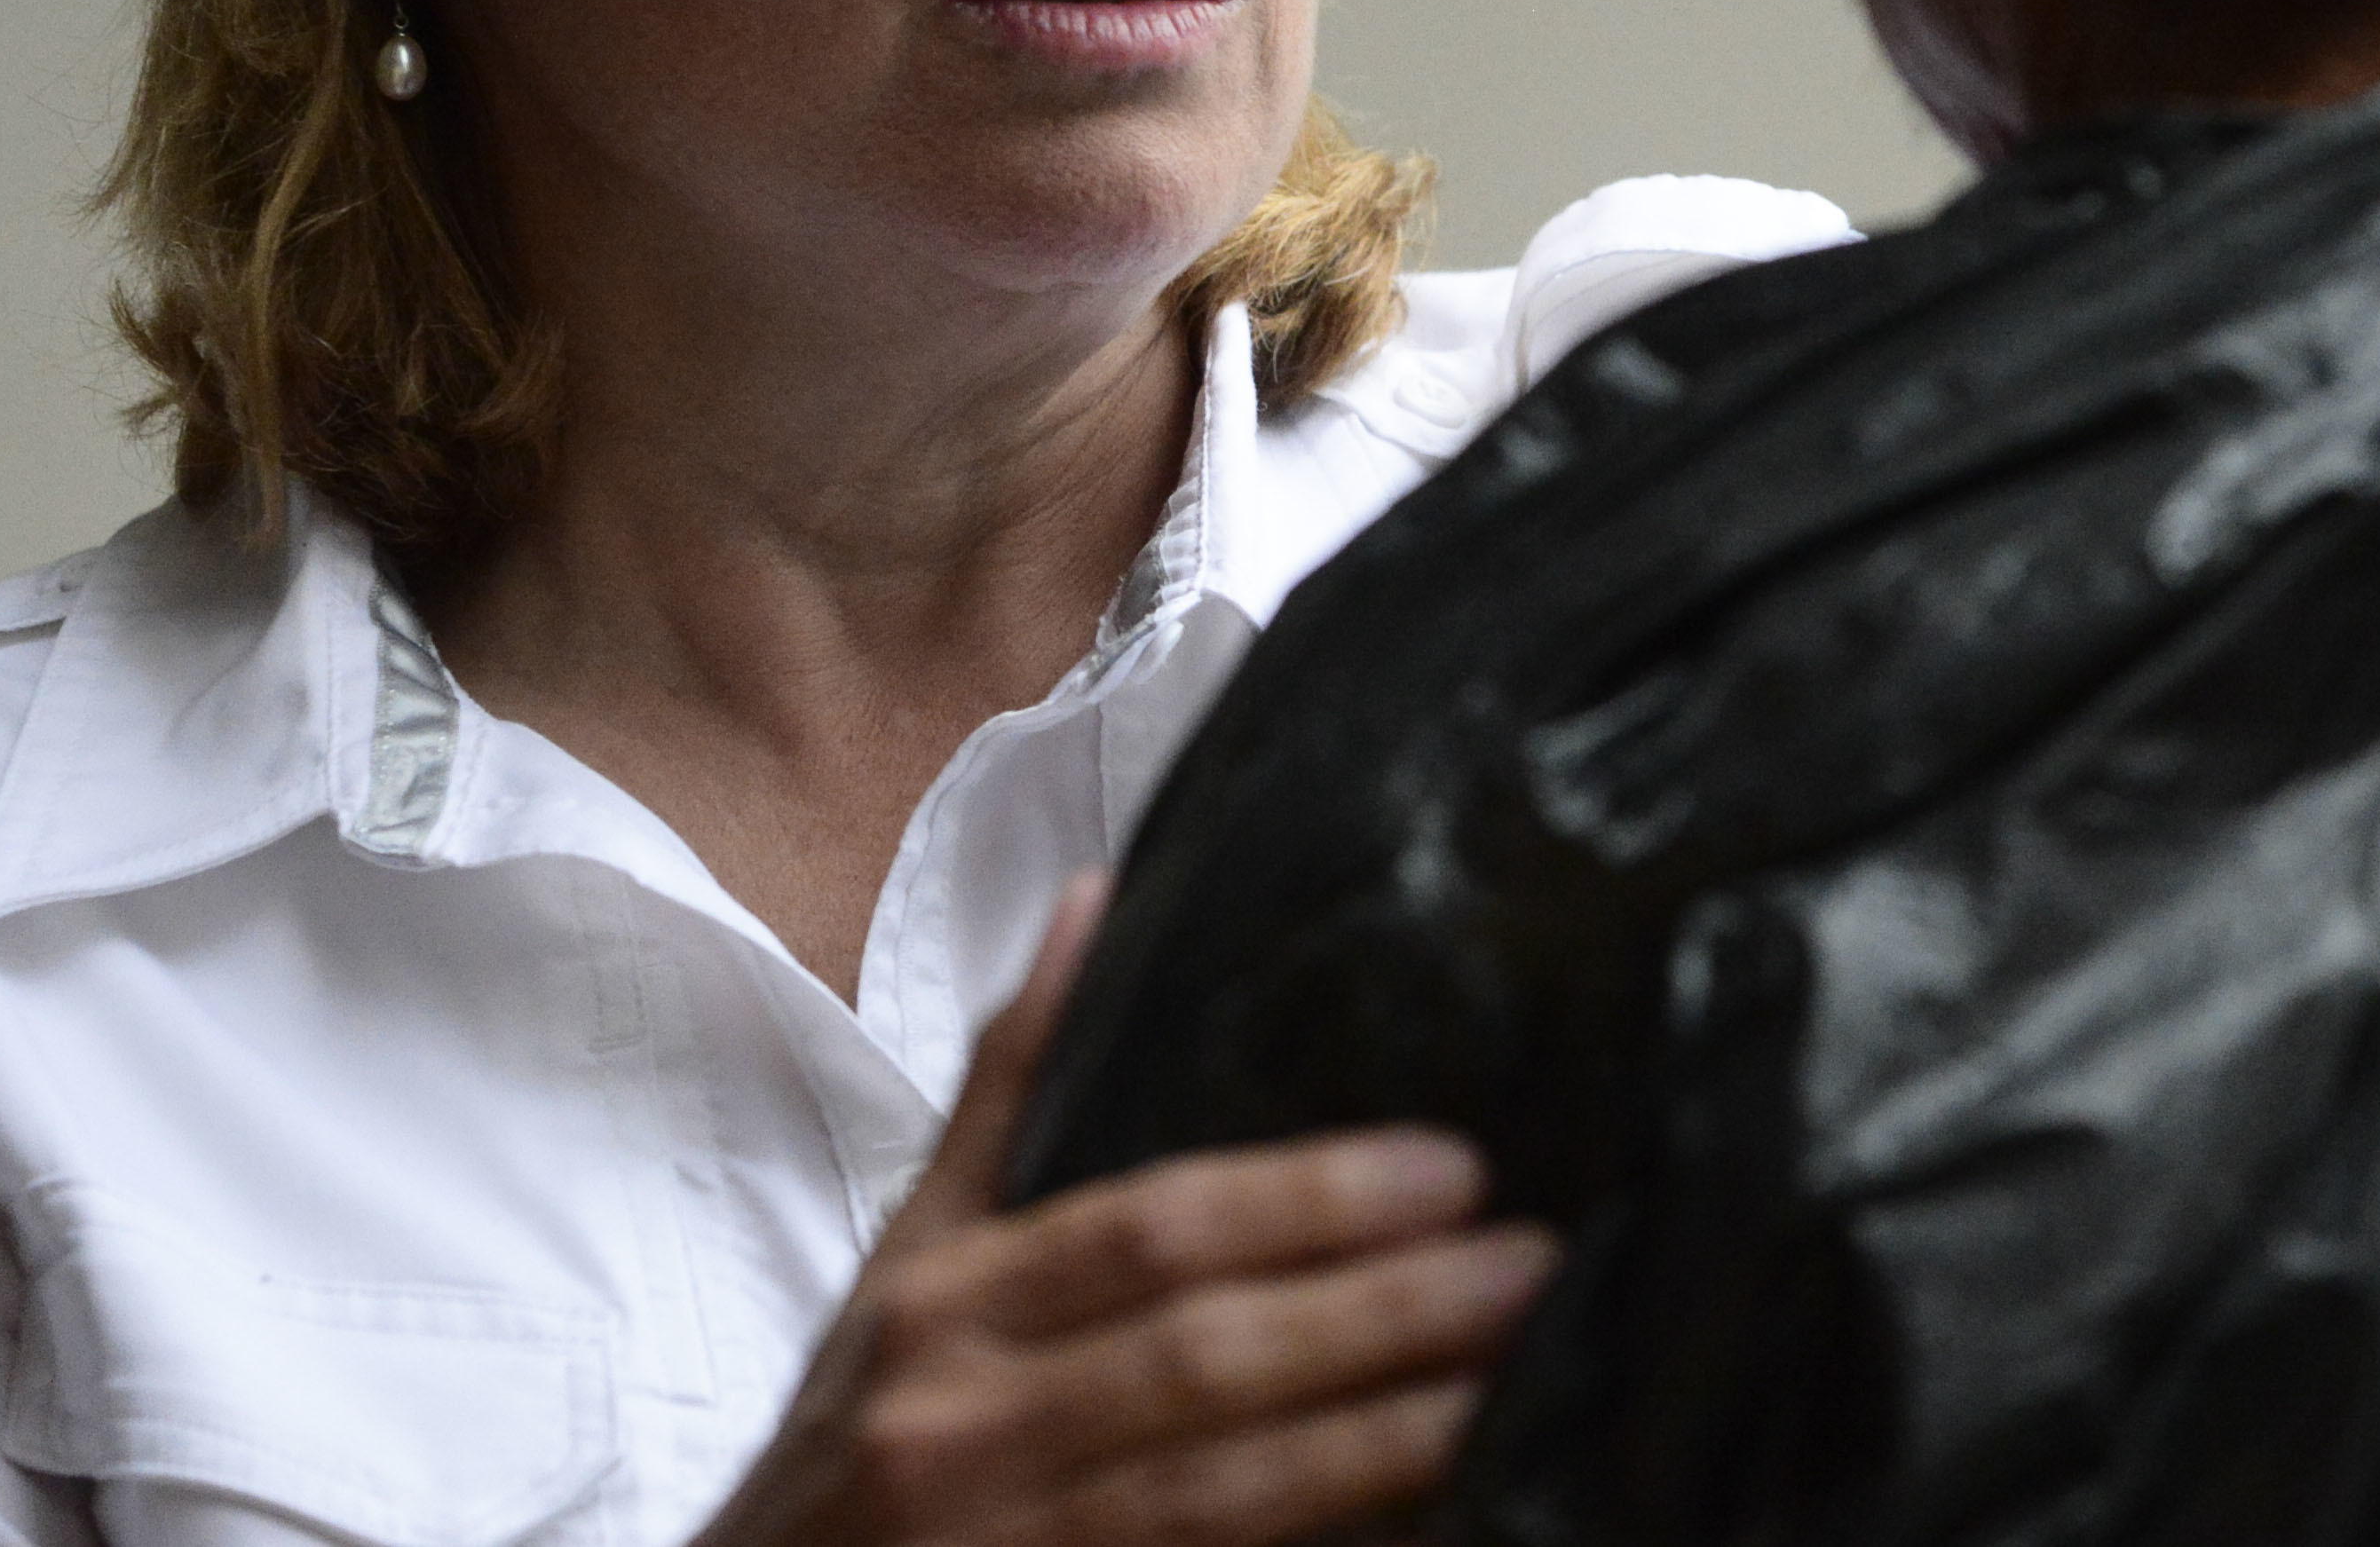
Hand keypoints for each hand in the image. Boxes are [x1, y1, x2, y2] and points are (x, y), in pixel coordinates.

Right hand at [699, 877, 1556, 1546]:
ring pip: (1222, 1496)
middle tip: (1529, 1267)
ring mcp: (1004, 1546)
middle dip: (1382, 1315)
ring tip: (1510, 1385)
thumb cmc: (849, 1435)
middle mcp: (958, 1424)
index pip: (1148, 1232)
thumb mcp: (903, 1257)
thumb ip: (1006, 1086)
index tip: (1451, 1170)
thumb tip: (1089, 897)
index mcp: (940, 1302)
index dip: (1307, 1203)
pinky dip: (1325, 1536)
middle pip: (1202, 1359)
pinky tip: (1431, 1509)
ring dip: (1383, 1440)